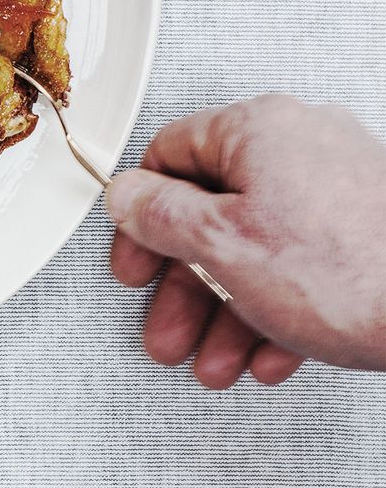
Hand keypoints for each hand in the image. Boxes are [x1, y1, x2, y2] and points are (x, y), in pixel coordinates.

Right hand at [107, 94, 385, 387]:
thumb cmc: (354, 274)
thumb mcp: (222, 244)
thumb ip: (158, 215)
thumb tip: (126, 196)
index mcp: (257, 129)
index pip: (169, 156)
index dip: (140, 217)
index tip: (136, 260)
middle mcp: (300, 145)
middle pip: (214, 212)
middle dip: (187, 286)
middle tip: (170, 325)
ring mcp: (340, 186)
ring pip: (259, 246)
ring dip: (226, 310)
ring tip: (216, 358)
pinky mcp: (370, 228)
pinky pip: (304, 263)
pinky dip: (277, 306)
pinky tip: (269, 350)